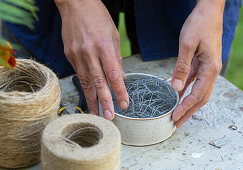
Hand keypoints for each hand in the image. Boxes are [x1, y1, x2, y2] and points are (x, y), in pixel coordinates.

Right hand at [55, 0, 128, 119]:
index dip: (119, 91)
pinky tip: (89, 94)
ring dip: (91, 99)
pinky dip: (84, 85)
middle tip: (109, 117)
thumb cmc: (98, 17)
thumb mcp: (113, 34)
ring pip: (85, 82)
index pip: (113, 74)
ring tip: (96, 113)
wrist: (75, 4)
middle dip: (104, 102)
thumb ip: (116, 57)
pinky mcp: (69, 55)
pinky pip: (78, 72)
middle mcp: (89, 52)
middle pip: (98, 82)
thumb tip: (119, 77)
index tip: (124, 104)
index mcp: (104, 46)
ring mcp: (76, 54)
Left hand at [171, 0, 224, 126]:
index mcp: (210, 68)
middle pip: (200, 97)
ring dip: (187, 103)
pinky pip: (194, 80)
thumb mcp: (187, 45)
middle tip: (177, 123)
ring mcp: (207, 67)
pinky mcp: (201, 63)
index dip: (186, 107)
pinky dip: (186, 89)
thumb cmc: (199, 25)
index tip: (175, 117)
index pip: (197, 94)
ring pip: (198, 91)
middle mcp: (211, 70)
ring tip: (177, 113)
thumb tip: (175, 87)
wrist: (207, 11)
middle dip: (189, 111)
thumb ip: (182, 67)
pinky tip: (177, 94)